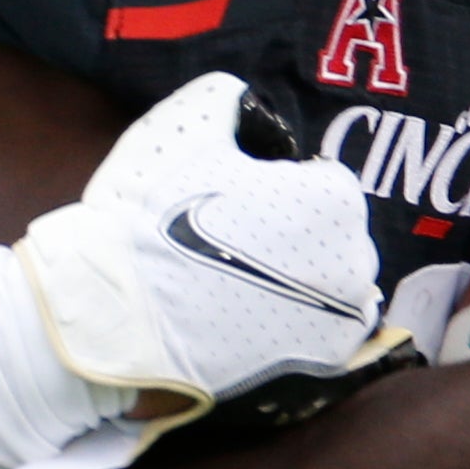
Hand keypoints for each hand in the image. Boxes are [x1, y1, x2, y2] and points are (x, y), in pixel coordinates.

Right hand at [13, 72, 386, 429]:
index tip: (230, 199)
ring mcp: (339, 321)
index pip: (316, 179)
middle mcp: (355, 260)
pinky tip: (254, 318)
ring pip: (330, 284)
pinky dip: (300, 325)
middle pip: (330, 233)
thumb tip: (247, 111)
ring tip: (236, 283)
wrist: (114, 315)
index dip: (271, 183)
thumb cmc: (150, 213)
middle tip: (230, 240)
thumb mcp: (187, 121)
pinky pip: (325, 334)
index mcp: (334, 197)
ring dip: (300, 278)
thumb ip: (232, 100)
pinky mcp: (318, 368)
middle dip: (292, 232)